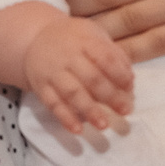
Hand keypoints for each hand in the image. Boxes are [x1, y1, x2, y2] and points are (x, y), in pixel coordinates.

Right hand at [23, 15, 133, 132]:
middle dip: (110, 96)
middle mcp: (68, 57)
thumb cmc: (73, 39)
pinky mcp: (42, 87)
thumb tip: (129, 80)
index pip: (104, 57)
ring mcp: (53, 73)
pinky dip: (65, 118)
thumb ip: (114, 55)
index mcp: (84, 41)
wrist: (34, 38)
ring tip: (103, 125)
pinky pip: (53, 104)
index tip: (130, 88)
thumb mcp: (94, 35)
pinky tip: (78, 130)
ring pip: (72, 93)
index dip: (119, 74)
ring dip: (89, 110)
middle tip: (125, 110)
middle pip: (91, 78)